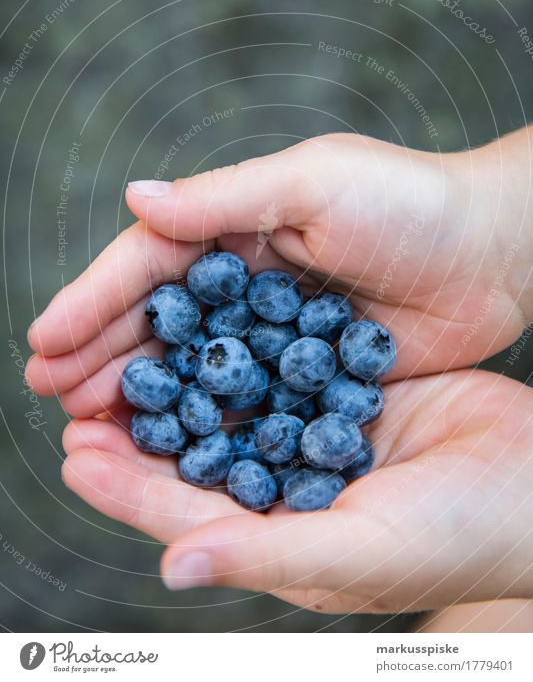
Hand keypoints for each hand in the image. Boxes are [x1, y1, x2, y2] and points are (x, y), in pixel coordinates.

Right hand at [27, 133, 527, 407]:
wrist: (498, 253)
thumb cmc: (411, 204)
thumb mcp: (314, 182)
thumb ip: (224, 199)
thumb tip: (134, 199)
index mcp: (240, 224)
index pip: (151, 264)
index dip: (95, 299)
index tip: (45, 339)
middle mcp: (248, 279)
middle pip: (160, 321)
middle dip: (101, 353)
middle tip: (49, 391)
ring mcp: (276, 332)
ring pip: (193, 369)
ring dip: (140, 395)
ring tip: (85, 424)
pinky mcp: (311, 376)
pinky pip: (246, 405)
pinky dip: (205, 425)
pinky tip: (168, 450)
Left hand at [59, 368, 532, 611]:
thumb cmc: (458, 536)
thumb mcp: (360, 550)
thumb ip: (266, 554)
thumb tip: (172, 566)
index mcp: (281, 538)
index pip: (184, 514)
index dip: (127, 487)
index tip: (75, 452)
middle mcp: (288, 490)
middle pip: (195, 457)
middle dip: (140, 427)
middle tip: (80, 391)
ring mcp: (315, 439)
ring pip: (232, 408)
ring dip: (183, 382)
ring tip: (135, 348)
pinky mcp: (344, 397)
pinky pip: (281, 369)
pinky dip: (244, 348)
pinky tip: (214, 320)